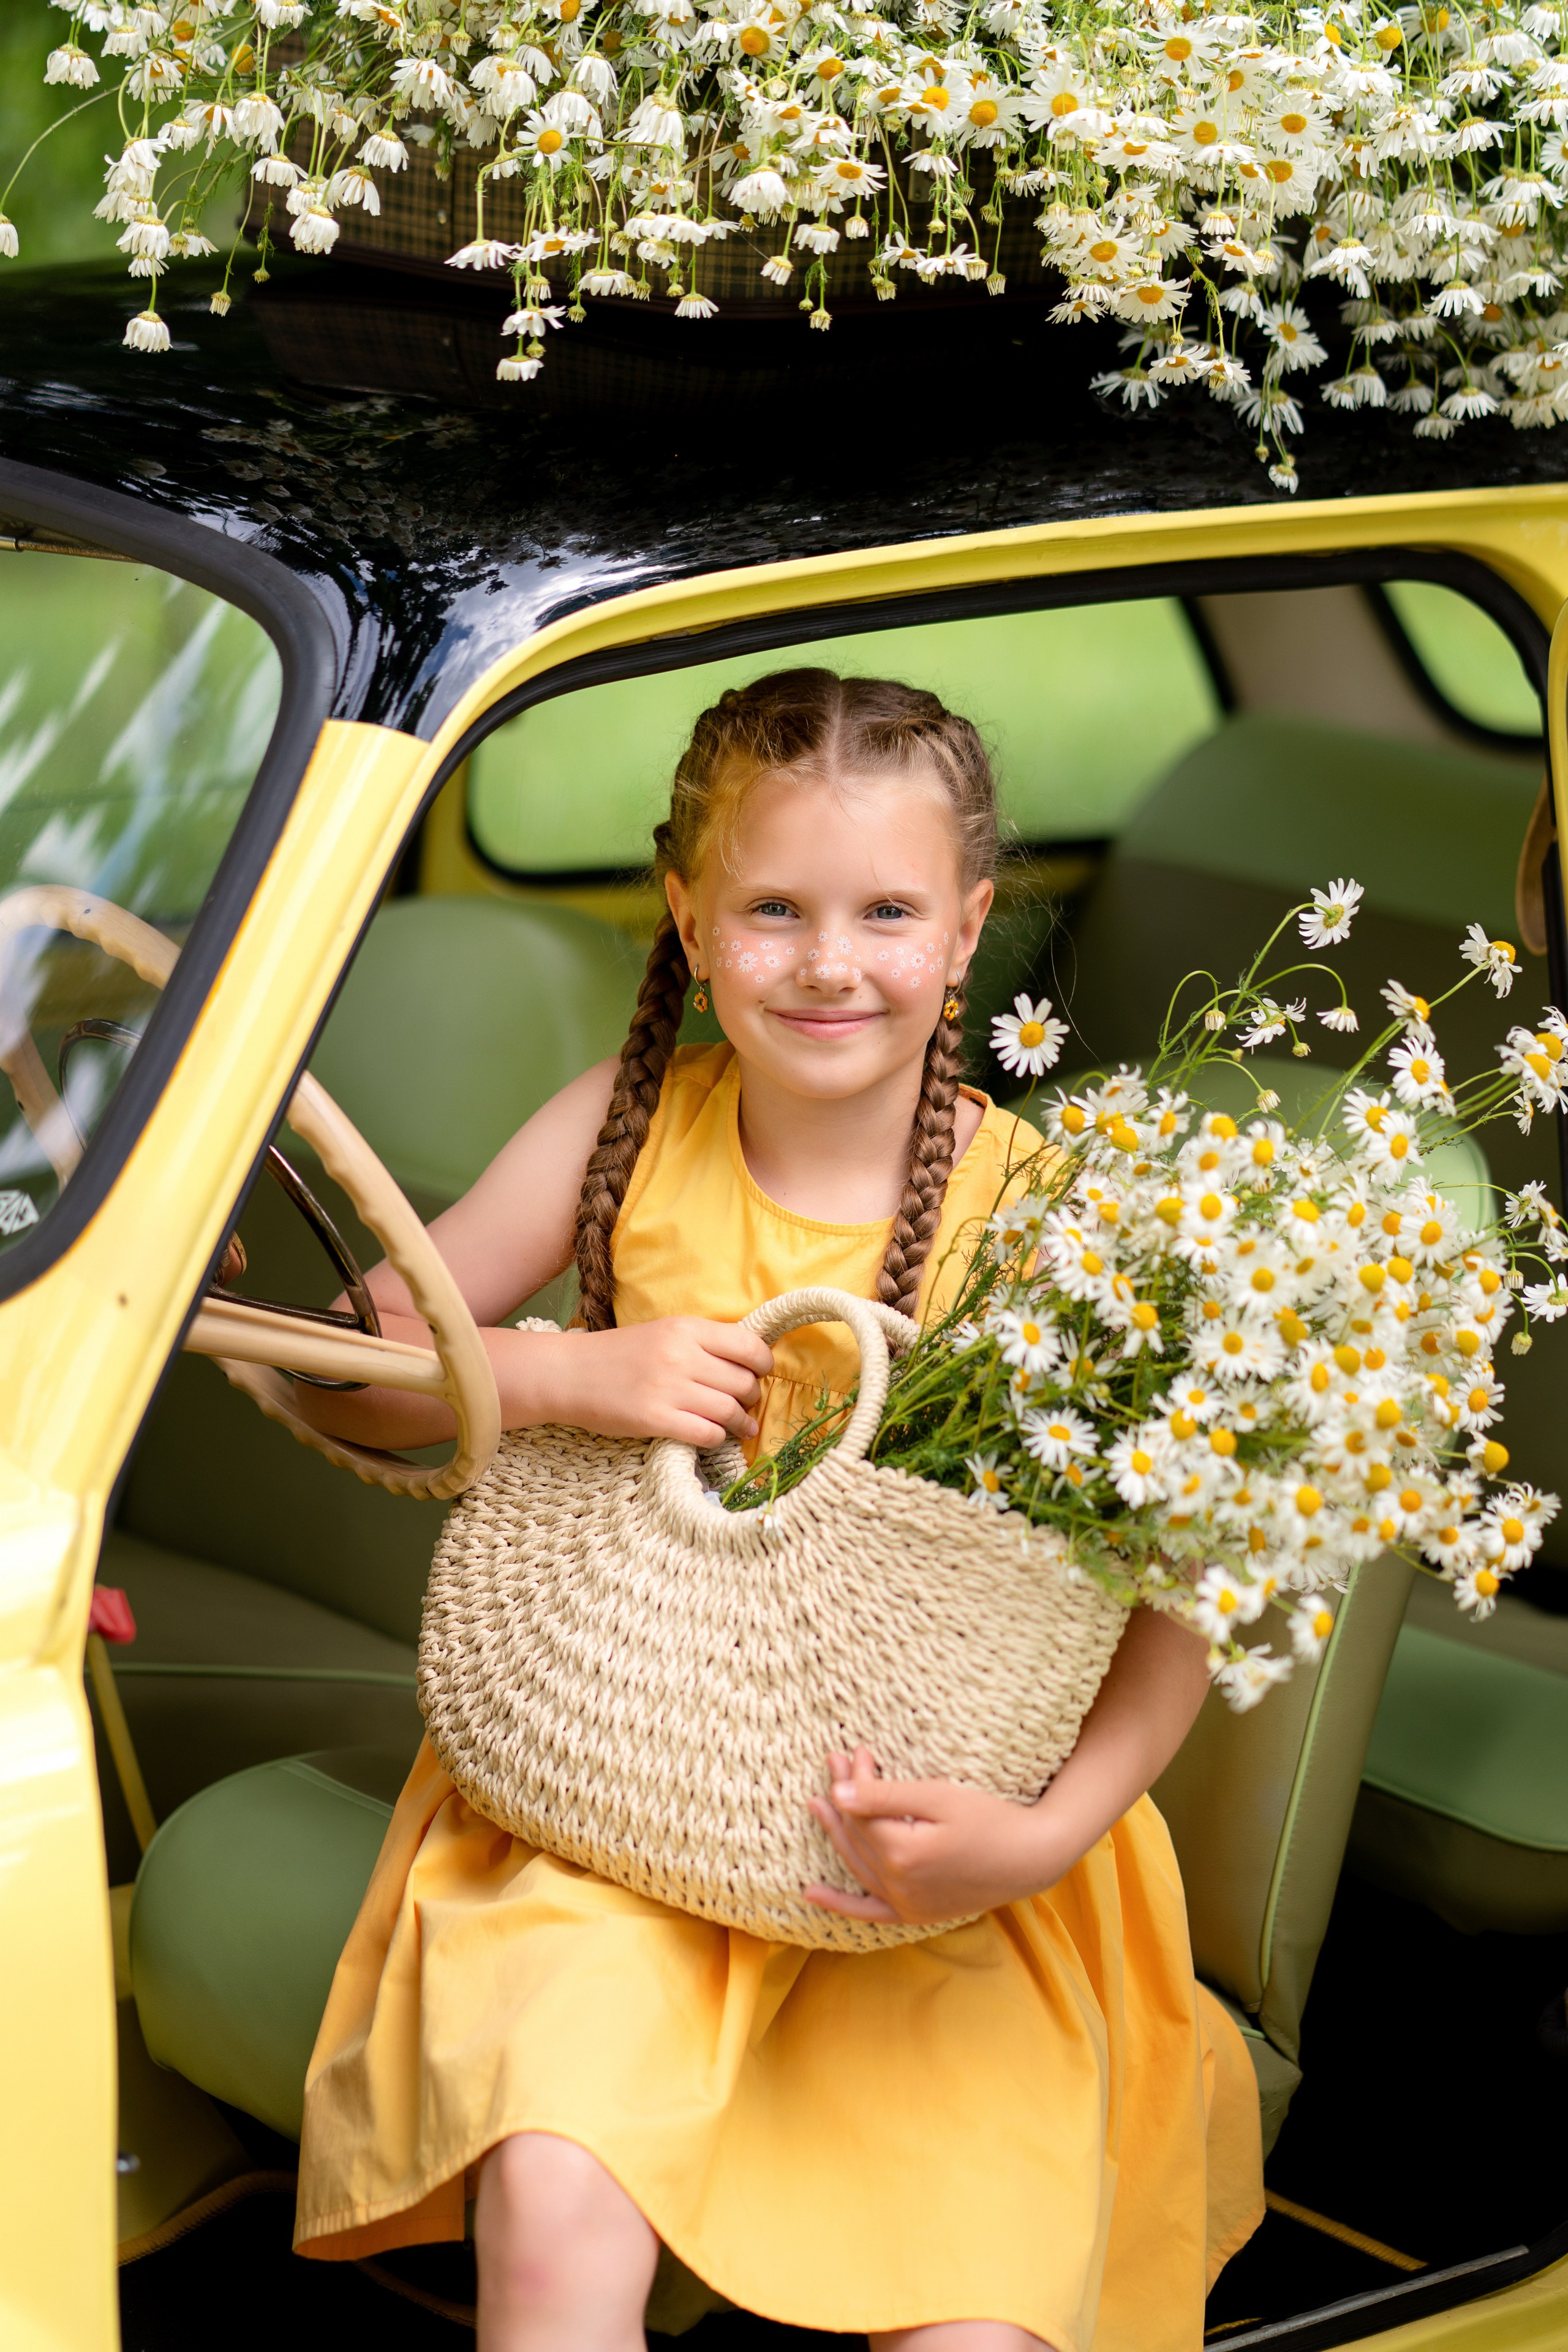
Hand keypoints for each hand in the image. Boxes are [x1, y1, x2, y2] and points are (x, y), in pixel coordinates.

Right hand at [531, 1316, 772, 1447]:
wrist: (570, 1373)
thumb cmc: (619, 1354)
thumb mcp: (663, 1332)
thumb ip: (702, 1343)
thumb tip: (747, 1363)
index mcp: (685, 1328)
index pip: (748, 1345)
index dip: (763, 1363)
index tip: (760, 1373)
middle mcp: (681, 1355)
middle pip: (743, 1381)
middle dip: (752, 1396)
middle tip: (747, 1403)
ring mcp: (668, 1388)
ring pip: (729, 1410)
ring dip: (740, 1422)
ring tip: (741, 1426)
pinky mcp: (655, 1419)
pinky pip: (706, 1433)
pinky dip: (717, 1438)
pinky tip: (713, 1436)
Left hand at [804, 1747, 1063, 1925]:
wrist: (1030, 1858)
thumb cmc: (989, 1819)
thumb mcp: (937, 1798)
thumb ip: (885, 1798)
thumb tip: (837, 1794)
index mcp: (902, 1853)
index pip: (862, 1810)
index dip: (855, 1779)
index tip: (859, 1751)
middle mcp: (897, 1885)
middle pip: (856, 1835)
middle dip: (843, 1796)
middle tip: (834, 1762)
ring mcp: (905, 1904)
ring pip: (857, 1865)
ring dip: (837, 1834)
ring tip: (818, 1805)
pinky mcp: (914, 1914)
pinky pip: (867, 1911)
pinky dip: (839, 1903)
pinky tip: (810, 1893)